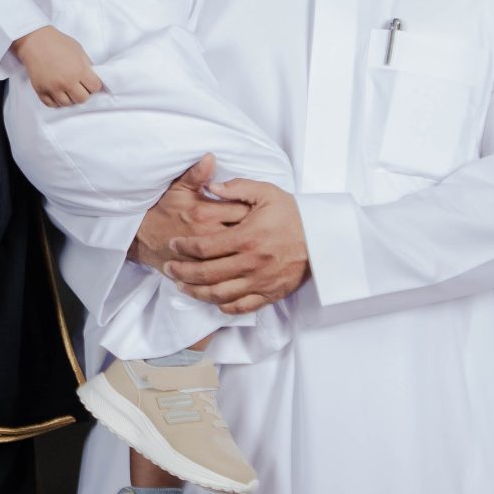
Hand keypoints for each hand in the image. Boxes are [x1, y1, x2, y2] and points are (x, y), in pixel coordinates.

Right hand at [12, 26, 105, 107]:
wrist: (35, 41)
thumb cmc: (57, 43)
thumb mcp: (79, 50)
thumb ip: (87, 66)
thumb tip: (92, 78)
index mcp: (79, 70)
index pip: (95, 87)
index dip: (94, 84)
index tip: (90, 82)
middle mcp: (66, 81)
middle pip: (82, 99)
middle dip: (83, 93)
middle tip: (79, 86)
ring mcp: (52, 87)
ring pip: (67, 104)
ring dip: (69, 98)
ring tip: (67, 89)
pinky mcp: (41, 90)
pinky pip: (52, 104)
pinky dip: (56, 101)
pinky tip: (57, 93)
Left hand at [131, 158, 309, 313]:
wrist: (324, 238)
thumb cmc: (293, 214)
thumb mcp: (267, 192)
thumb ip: (238, 188)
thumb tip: (212, 186)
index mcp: (247, 237)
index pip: (204, 247)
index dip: (183, 247)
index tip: (173, 245)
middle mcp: (251, 263)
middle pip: (206, 274)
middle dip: (182, 272)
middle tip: (169, 267)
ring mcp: (261, 281)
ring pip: (219, 294)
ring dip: (196, 292)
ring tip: (183, 285)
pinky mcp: (271, 293)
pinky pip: (242, 307)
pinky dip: (223, 306)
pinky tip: (213, 299)